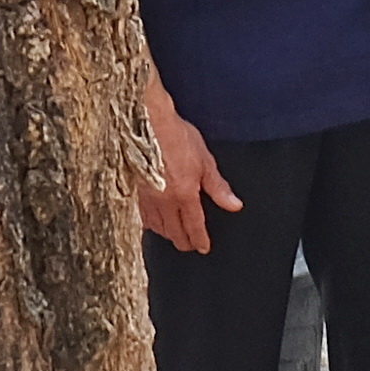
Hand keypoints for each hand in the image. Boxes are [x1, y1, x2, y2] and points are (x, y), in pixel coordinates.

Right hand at [139, 89, 240, 254]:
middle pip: (173, 231)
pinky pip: (144, 214)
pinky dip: (151, 223)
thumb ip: (218, 186)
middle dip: (183, 242)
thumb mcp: (205, 160)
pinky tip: (153, 222)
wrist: (147, 122)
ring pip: (157, 226)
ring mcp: (147, 196)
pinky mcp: (135, 188)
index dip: (199, 240)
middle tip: (190, 246)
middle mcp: (164, 201)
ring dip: (167, 234)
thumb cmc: (176, 136)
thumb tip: (234, 205)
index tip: (203, 248)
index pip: (193, 226)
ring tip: (173, 236)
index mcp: (184, 195)